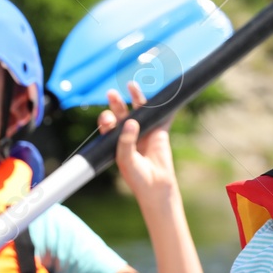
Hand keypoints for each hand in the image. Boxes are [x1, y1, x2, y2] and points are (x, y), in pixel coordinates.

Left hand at [99, 82, 175, 199]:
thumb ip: (126, 140)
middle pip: (122, 113)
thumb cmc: (136, 176)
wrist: (156, 186)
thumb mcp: (125, 159)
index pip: (109, 124)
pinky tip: (166, 94)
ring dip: (136, 98)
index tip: (107, 119)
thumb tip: (131, 120)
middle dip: (116, 103)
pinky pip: (164, 115)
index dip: (106, 119)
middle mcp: (129, 133)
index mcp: (116, 140)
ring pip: (140, 110)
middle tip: (111, 95)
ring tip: (131, 86)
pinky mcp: (160, 132)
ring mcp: (145, 131)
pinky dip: (166, 105)